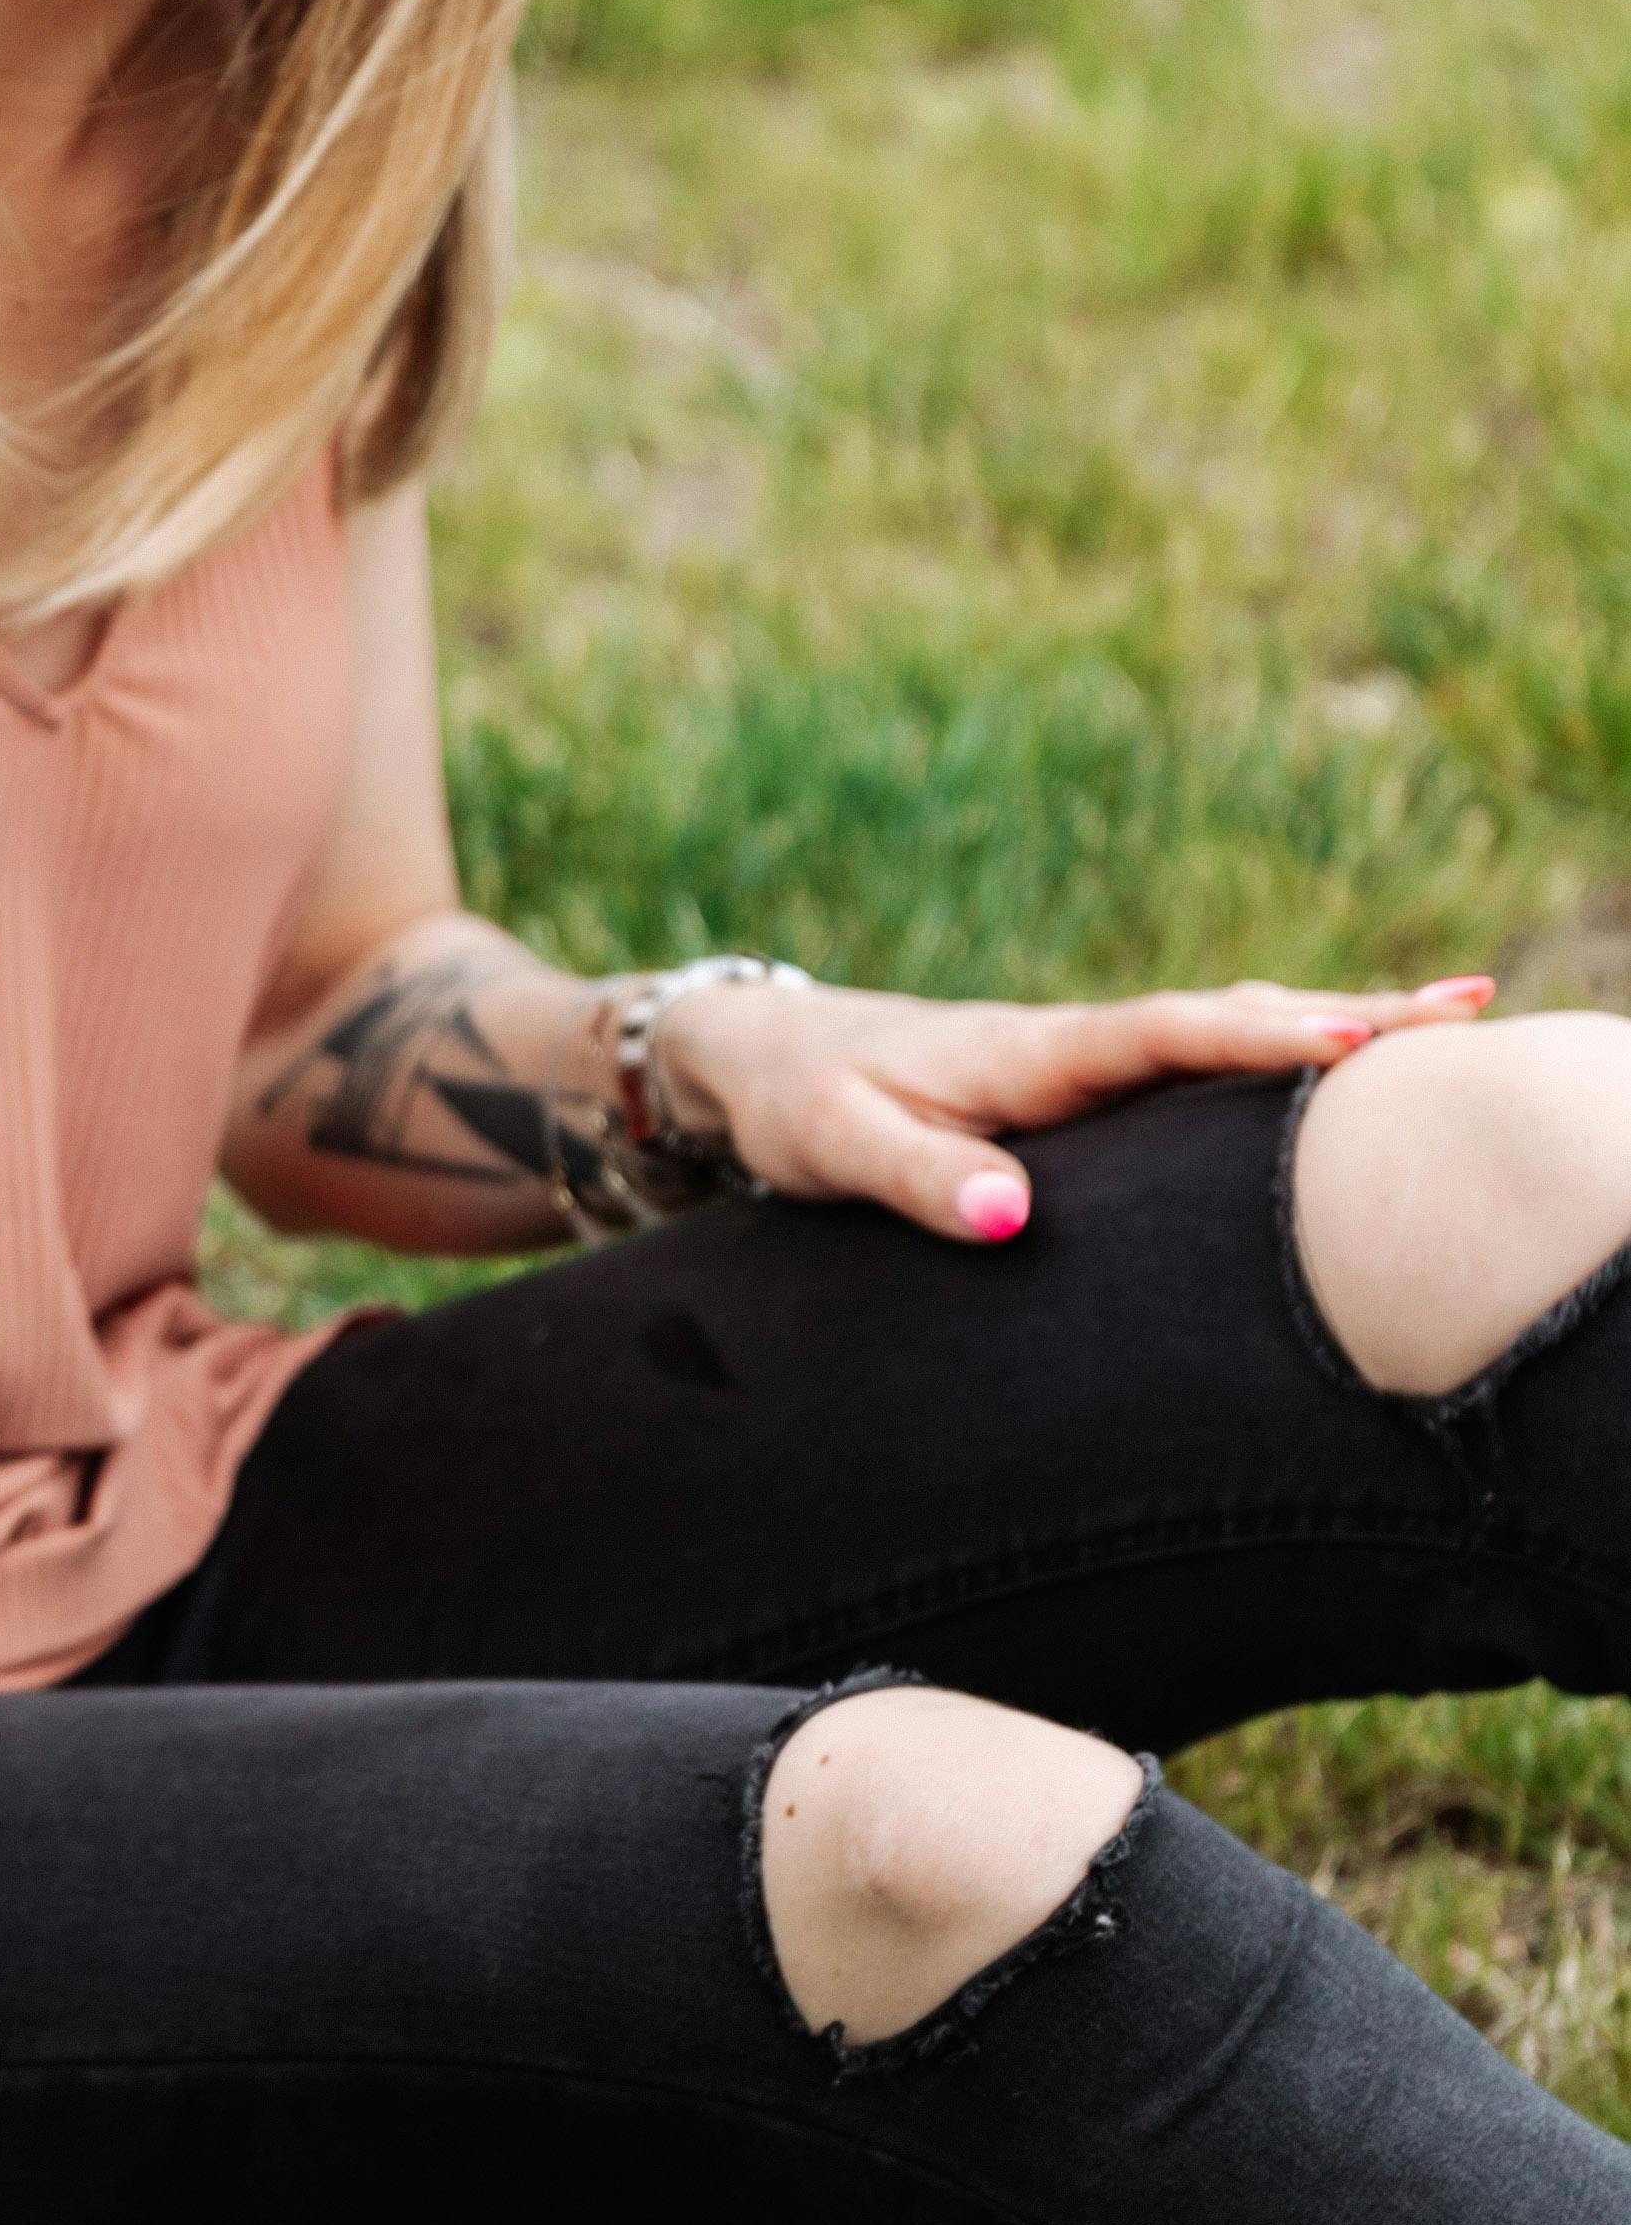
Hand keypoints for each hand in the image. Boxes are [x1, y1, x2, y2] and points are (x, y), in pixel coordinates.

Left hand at [656, 966, 1497, 1242]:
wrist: (753, 1060)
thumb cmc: (795, 1106)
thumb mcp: (838, 1147)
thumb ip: (920, 1180)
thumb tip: (1013, 1215)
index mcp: (1027, 1052)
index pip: (1163, 1036)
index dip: (1259, 1037)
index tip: (1357, 1037)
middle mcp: (1070, 1044)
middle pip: (1226, 1018)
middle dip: (1346, 1011)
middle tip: (1470, 1009)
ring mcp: (1081, 1061)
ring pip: (1223, 1035)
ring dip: (1331, 1020)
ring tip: (1454, 1017)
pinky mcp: (1080, 1087)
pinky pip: (1197, 1062)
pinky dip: (1275, 1049)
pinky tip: (1343, 1059)